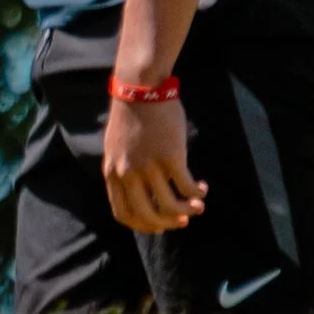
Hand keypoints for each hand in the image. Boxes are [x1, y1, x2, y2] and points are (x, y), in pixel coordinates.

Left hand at [102, 96, 207, 232]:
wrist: (140, 88)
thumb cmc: (131, 116)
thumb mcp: (116, 147)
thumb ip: (123, 169)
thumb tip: (141, 191)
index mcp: (112, 171)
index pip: (122, 213)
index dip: (142, 225)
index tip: (159, 226)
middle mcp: (128, 173)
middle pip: (147, 215)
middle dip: (167, 224)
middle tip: (181, 221)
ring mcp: (149, 167)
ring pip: (170, 206)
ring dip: (187, 211)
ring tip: (197, 206)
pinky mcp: (170, 158)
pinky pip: (186, 187)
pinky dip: (197, 193)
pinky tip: (202, 188)